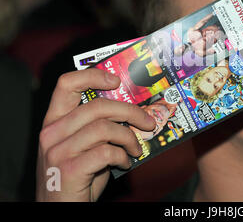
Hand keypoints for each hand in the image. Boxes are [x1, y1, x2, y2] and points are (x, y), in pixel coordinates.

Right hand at [36, 69, 155, 201]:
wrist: (59, 208)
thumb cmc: (77, 175)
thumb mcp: (83, 145)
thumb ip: (98, 126)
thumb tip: (133, 112)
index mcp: (54, 121)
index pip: (67, 84)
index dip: (93, 76)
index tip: (116, 81)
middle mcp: (52, 132)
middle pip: (97, 106)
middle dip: (130, 112)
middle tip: (148, 122)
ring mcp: (58, 151)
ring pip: (105, 128)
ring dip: (129, 138)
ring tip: (136, 148)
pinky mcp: (69, 170)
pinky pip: (107, 152)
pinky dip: (123, 156)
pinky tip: (125, 163)